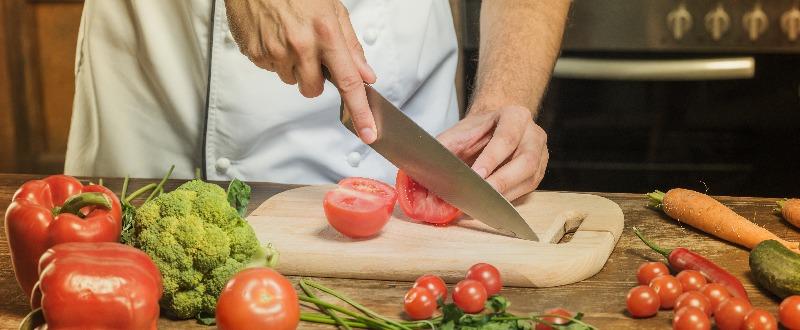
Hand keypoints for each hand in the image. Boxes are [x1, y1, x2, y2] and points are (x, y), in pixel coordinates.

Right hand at [225, 0, 377, 142]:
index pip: (348, 82)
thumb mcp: (333, 10)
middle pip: (314, 90)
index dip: (360, 111)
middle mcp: (300, 45)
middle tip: (311, 53)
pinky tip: (274, 35)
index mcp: (325, 33)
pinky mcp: (254, 52)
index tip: (368, 133)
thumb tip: (366, 75)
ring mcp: (274, 50)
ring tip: (289, 37)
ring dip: (294, 66)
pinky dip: (274, 57)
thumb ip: (351, 46)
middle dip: (315, 79)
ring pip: (291, 80)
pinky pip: (270, 69)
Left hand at [437, 106, 548, 200]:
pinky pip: (525, 191)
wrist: (491, 128)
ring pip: (529, 179)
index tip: (476, 175)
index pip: (507, 138)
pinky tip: (488, 206)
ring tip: (480, 205)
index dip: (492, 158)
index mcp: (516, 116)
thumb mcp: (458, 132)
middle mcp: (534, 134)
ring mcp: (540, 155)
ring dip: (504, 195)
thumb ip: (445, 146)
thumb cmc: (475, 131)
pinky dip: (506, 200)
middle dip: (502, 182)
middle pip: (525, 162)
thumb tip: (426, 168)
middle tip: (480, 197)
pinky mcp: (537, 174)